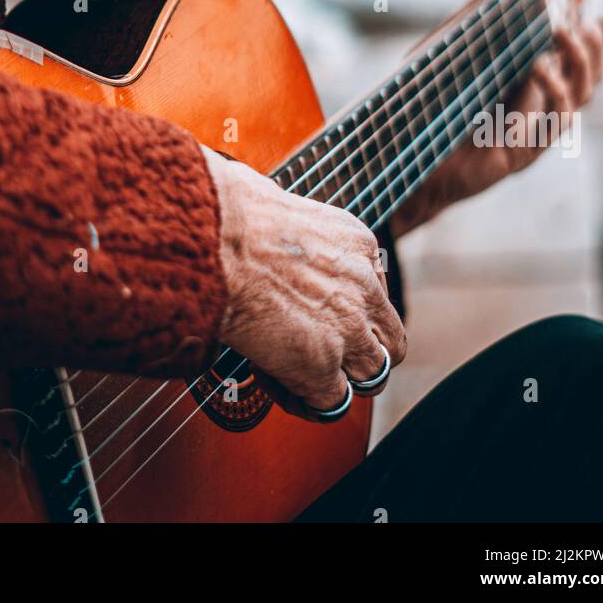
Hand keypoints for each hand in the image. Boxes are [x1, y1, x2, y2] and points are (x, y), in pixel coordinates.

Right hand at [202, 145, 405, 417]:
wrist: (213, 236)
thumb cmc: (226, 211)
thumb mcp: (277, 200)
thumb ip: (285, 223)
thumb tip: (253, 209)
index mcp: (356, 242)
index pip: (372, 286)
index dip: (342, 303)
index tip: (308, 306)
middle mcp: (364, 285)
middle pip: (389, 336)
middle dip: (360, 349)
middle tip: (321, 348)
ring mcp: (349, 328)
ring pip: (373, 374)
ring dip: (340, 379)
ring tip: (297, 372)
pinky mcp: (321, 365)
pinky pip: (330, 402)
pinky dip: (304, 399)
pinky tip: (273, 379)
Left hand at [391, 13, 602, 235]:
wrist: (401, 155)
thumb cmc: (421, 105)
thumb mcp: (445, 55)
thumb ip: (469, 20)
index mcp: (521, 87)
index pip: (568, 62)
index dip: (593, 42)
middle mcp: (532, 110)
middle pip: (585, 80)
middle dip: (592, 49)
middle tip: (581, 22)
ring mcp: (530, 133)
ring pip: (579, 99)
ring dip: (578, 64)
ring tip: (563, 33)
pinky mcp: (521, 153)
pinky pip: (552, 123)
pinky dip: (553, 92)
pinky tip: (541, 68)